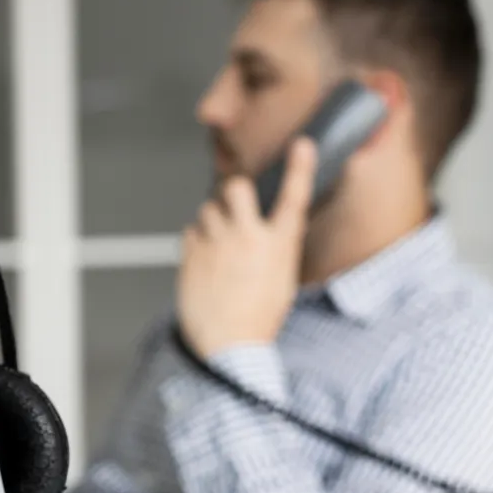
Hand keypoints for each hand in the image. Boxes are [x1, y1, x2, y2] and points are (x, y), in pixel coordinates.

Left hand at [176, 138, 318, 358]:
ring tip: (218, 250)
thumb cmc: (257, 320)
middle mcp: (249, 237)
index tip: (302, 145)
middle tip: (233, 210)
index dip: (299, 168)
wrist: (229, 348)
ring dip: (212, 222)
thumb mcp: (281, 282)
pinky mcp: (192, 254)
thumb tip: (260, 233)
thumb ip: (272, 250)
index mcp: (280, 245)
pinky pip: (190, 231)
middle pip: (235, 188)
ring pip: (208, 209)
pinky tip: (204, 263)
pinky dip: (196, 241)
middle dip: (232, 193)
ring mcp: (218, 243)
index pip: (294, 197)